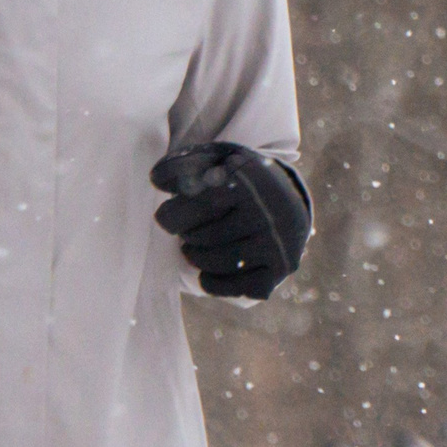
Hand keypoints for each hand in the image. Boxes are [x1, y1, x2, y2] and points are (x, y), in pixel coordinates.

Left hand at [150, 142, 310, 299]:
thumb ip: (184, 164)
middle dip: (187, 237)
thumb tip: (157, 179)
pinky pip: (241, 287)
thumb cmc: (240, 179)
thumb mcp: (217, 159)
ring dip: (197, 259)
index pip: (202, 205)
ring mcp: (277, 242)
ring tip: (192, 250)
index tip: (165, 216)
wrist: (289, 199)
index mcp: (250, 180)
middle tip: (185, 232)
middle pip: (207, 236)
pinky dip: (215, 283)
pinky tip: (207, 272)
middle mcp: (268, 211)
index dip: (173, 215)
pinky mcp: (281, 268)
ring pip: (221, 262)